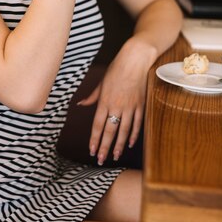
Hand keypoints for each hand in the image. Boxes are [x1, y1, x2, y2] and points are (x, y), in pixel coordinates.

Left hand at [78, 40, 153, 164]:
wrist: (135, 60)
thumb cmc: (116, 69)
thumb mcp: (101, 82)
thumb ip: (92, 96)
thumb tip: (81, 104)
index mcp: (104, 101)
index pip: (97, 125)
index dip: (94, 139)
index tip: (92, 151)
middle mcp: (116, 106)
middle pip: (109, 131)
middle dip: (104, 147)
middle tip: (101, 160)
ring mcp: (129, 107)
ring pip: (123, 131)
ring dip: (118, 145)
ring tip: (114, 156)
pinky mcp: (140, 105)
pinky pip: (137, 124)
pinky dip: (133, 135)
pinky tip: (129, 144)